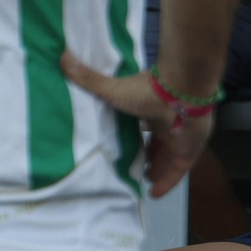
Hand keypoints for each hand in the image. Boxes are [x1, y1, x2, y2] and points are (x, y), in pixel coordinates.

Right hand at [60, 52, 212, 198]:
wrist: (180, 94)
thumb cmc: (147, 92)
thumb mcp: (112, 89)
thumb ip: (88, 78)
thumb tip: (61, 55)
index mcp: (151, 109)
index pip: (144, 126)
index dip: (136, 136)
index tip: (125, 147)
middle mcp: (167, 123)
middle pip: (157, 143)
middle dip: (149, 155)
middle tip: (136, 169)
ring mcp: (180, 138)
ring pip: (168, 158)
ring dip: (157, 169)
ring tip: (143, 180)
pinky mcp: (189, 151)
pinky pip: (178, 171)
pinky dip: (167, 182)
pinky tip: (154, 194)